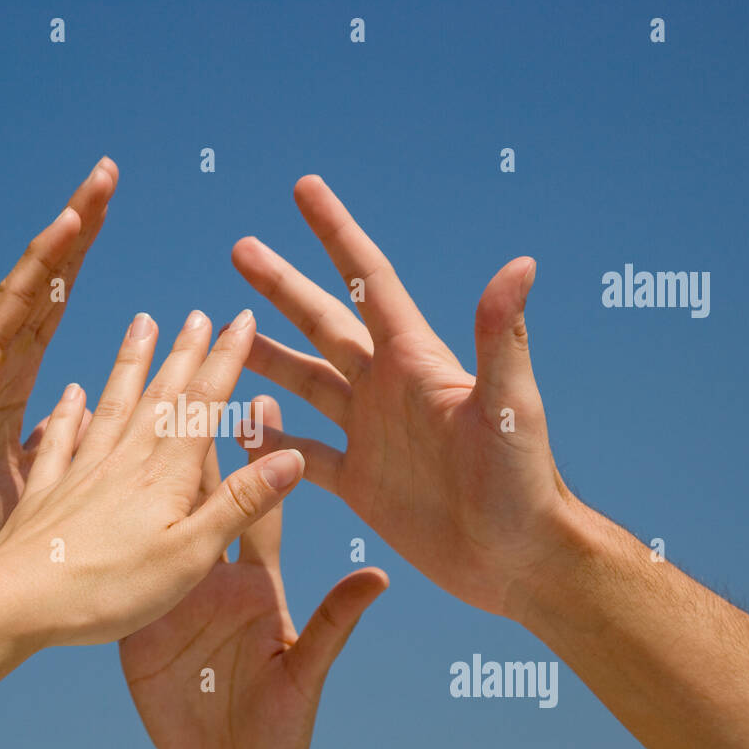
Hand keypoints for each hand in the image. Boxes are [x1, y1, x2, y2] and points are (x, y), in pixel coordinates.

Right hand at [0, 158, 117, 573]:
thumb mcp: (33, 479)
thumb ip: (56, 448)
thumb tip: (83, 425)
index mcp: (16, 374)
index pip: (56, 305)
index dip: (81, 262)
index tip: (111, 220)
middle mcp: (1, 352)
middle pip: (51, 277)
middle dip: (82, 226)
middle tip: (110, 174)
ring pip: (36, 276)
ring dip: (71, 226)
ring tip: (102, 180)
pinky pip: (12, 302)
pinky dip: (42, 261)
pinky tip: (69, 224)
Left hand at [0, 309, 309, 648]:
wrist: (15, 604)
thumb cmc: (109, 590)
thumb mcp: (190, 555)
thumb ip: (239, 504)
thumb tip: (291, 456)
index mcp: (165, 477)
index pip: (203, 406)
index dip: (225, 360)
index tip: (240, 319)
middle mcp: (123, 463)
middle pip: (160, 397)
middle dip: (183, 354)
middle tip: (196, 314)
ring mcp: (80, 475)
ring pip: (112, 407)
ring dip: (131, 365)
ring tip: (140, 323)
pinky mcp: (46, 497)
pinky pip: (59, 443)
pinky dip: (68, 414)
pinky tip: (70, 393)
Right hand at [120, 396, 387, 748]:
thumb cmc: (283, 729)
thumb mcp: (308, 676)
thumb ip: (333, 626)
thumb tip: (379, 577)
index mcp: (257, 580)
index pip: (260, 503)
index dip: (261, 454)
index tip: (259, 398)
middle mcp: (213, 576)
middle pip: (201, 497)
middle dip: (196, 440)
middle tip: (185, 378)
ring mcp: (171, 595)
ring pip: (155, 524)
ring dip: (144, 474)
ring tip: (122, 414)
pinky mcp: (138, 623)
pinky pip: (121, 575)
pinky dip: (104, 539)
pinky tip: (82, 494)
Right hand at [232, 175, 572, 619]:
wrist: (518, 561)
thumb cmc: (524, 481)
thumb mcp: (509, 406)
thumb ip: (500, 338)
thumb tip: (520, 262)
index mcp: (415, 361)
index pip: (369, 280)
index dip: (335, 232)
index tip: (303, 188)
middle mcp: (387, 389)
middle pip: (324, 322)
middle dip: (282, 286)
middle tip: (240, 248)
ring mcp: (370, 434)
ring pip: (304, 382)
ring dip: (266, 356)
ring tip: (224, 332)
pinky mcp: (359, 482)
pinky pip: (301, 452)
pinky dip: (267, 440)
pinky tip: (236, 424)